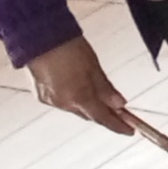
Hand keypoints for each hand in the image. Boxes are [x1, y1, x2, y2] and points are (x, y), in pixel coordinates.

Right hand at [26, 35, 146, 133]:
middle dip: (104, 115)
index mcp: (79, 96)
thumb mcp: (93, 66)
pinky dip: (73, 99)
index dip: (117, 125)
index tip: (129, 131)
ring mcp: (50, 101)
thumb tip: (120, 104)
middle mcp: (64, 103)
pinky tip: (78, 90)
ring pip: (75, 109)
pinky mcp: (40, 96)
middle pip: (89, 115)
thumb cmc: (68, 46)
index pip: (103, 118)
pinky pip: (62, 103)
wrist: (38, 37)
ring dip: (88, 106)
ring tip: (100, 98)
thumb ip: (106, 88)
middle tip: (119, 113)